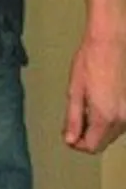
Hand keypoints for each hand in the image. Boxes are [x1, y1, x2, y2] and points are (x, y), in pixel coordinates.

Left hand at [64, 31, 125, 152]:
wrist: (112, 42)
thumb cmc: (91, 61)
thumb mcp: (75, 90)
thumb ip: (73, 118)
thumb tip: (70, 139)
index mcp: (105, 117)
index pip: (92, 146)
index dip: (77, 143)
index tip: (68, 134)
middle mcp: (123, 119)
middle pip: (104, 141)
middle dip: (88, 135)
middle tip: (74, 120)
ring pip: (114, 132)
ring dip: (100, 127)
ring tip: (87, 106)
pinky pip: (121, 121)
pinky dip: (110, 118)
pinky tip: (100, 101)